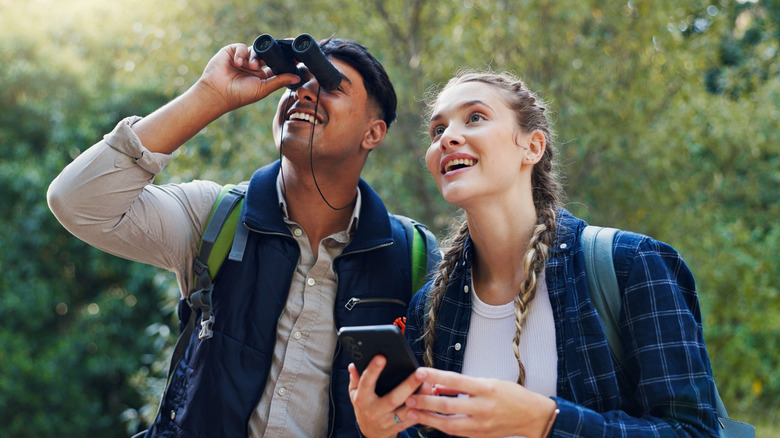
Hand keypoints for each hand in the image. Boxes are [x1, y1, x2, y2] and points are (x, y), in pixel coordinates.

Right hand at [194, 42, 300, 113]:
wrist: (218, 92)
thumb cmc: (240, 95)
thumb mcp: (263, 88)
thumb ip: (279, 81)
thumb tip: (297, 77)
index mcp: (262, 75)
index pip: (276, 64)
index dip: (285, 59)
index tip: (297, 56)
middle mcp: (254, 65)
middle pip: (267, 54)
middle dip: (273, 52)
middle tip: (282, 48)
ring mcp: (243, 58)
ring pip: (256, 50)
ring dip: (255, 57)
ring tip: (251, 67)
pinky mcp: (232, 51)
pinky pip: (242, 47)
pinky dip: (242, 54)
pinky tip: (238, 63)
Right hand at [348, 356, 427, 437]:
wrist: (370, 434)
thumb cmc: (364, 407)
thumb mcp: (355, 394)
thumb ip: (355, 379)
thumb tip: (353, 365)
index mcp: (363, 399)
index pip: (366, 383)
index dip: (373, 370)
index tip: (382, 357)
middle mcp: (375, 411)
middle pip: (393, 398)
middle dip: (408, 385)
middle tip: (419, 372)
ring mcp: (388, 421)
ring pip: (407, 411)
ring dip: (420, 398)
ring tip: (430, 383)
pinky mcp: (399, 427)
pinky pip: (414, 419)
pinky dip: (424, 409)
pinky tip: (432, 397)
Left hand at [405, 368, 557, 437]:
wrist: (532, 416)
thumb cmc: (511, 395)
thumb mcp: (489, 381)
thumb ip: (463, 384)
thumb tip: (440, 384)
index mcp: (486, 388)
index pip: (455, 381)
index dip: (435, 376)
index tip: (419, 372)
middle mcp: (483, 407)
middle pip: (448, 406)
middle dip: (426, 403)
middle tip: (409, 398)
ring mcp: (481, 424)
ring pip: (449, 424)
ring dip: (428, 418)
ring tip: (412, 412)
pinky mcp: (480, 435)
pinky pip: (456, 432)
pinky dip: (441, 426)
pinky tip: (430, 421)